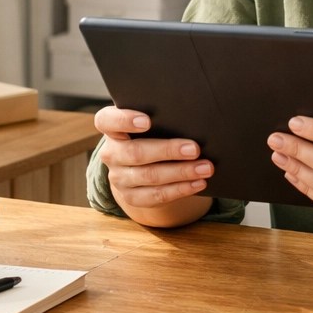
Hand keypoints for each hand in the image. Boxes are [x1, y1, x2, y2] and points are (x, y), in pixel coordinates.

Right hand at [94, 105, 213, 223]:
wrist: (142, 162)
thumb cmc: (152, 131)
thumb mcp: (152, 120)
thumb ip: (162, 115)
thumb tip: (193, 115)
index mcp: (112, 128)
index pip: (107, 121)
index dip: (124, 120)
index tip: (147, 121)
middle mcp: (111, 153)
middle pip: (136, 152)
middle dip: (168, 150)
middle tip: (195, 149)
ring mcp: (119, 177)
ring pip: (149, 176)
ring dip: (181, 172)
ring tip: (205, 168)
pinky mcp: (131, 197)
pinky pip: (156, 195)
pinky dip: (180, 189)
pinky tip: (198, 183)